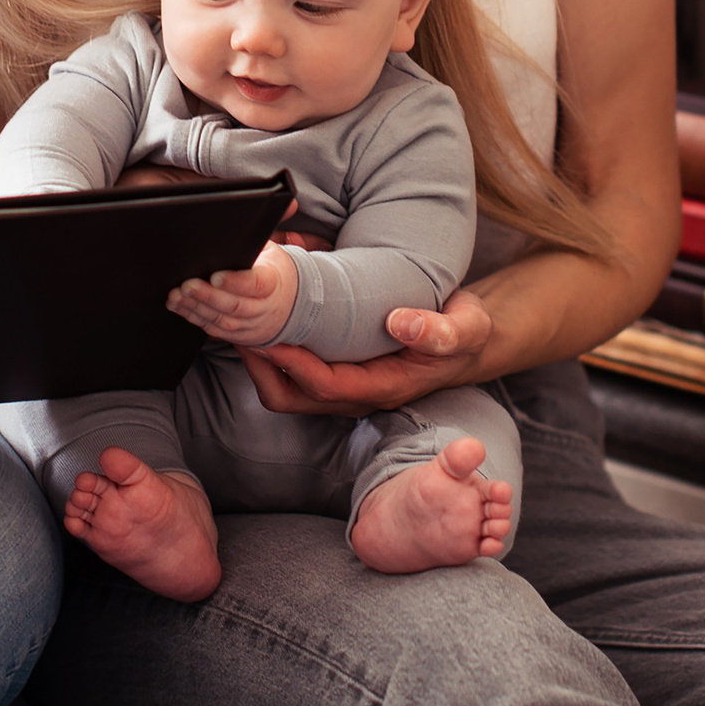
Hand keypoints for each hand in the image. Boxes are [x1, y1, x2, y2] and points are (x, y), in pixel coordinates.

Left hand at [167, 241, 298, 345]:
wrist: (289, 305)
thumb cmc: (273, 272)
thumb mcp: (274, 250)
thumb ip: (270, 228)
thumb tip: (287, 199)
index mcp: (274, 284)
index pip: (257, 285)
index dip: (236, 282)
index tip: (215, 275)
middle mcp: (264, 308)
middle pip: (236, 306)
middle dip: (208, 296)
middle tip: (186, 285)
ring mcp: (252, 326)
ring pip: (223, 321)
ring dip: (197, 309)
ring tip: (177, 296)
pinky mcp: (239, 336)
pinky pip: (216, 330)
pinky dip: (195, 318)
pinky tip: (179, 307)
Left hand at [239, 288, 494, 416]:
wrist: (465, 340)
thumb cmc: (463, 334)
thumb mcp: (466, 329)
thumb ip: (441, 331)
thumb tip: (402, 322)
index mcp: (383, 386)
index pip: (326, 385)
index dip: (294, 364)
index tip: (270, 337)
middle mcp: (357, 392)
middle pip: (292, 395)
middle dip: (260, 365)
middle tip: (238, 326)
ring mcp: (344, 383)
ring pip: (285, 386)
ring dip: (260, 355)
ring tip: (242, 317)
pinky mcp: (336, 369)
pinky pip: (292, 368)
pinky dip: (274, 344)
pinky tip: (268, 310)